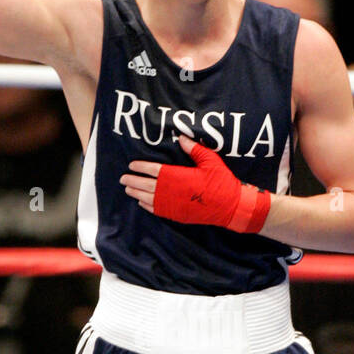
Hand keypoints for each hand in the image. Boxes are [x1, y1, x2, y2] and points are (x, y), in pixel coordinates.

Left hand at [121, 135, 270, 231]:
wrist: (231, 208)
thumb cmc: (222, 182)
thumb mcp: (211, 161)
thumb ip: (194, 149)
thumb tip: (180, 137)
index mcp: (178, 176)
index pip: (153, 170)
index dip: (141, 167)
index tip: (132, 165)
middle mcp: (171, 191)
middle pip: (145, 185)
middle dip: (133, 181)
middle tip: (123, 178)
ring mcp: (173, 205)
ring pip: (148, 198)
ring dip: (136, 193)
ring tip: (128, 189)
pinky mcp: (177, 215)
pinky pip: (156, 210)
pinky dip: (146, 205)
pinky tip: (141, 202)